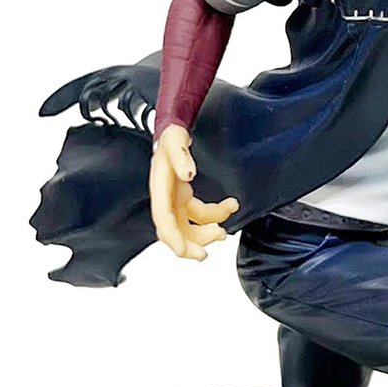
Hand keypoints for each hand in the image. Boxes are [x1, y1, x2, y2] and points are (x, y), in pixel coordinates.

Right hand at [149, 125, 237, 260]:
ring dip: (204, 233)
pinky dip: (213, 216)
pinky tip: (228, 209)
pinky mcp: (184, 199)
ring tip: (223, 233)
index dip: (172, 236)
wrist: (172, 131)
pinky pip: (198, 215)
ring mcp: (175, 200)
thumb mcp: (175, 139)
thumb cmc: (170, 136)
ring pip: (187, 225)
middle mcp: (165, 197)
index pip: (163, 217)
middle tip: (204, 254)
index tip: (182, 250)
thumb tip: (187, 174)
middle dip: (188, 244)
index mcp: (159, 186)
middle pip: (173, 228)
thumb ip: (181, 155)